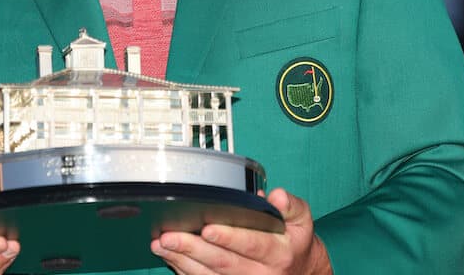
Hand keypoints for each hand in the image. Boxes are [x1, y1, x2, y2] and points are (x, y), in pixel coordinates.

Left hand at [151, 189, 331, 274]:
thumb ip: (291, 205)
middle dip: (194, 248)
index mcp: (278, 252)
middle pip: (223, 262)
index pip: (252, 244)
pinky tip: (171, 258)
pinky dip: (186, 271)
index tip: (207, 228)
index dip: (229, 237)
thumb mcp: (302, 219)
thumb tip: (277, 196)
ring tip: (162, 245)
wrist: (300, 273)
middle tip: (169, 236)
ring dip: (183, 260)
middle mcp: (260, 272)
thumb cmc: (294, 242)